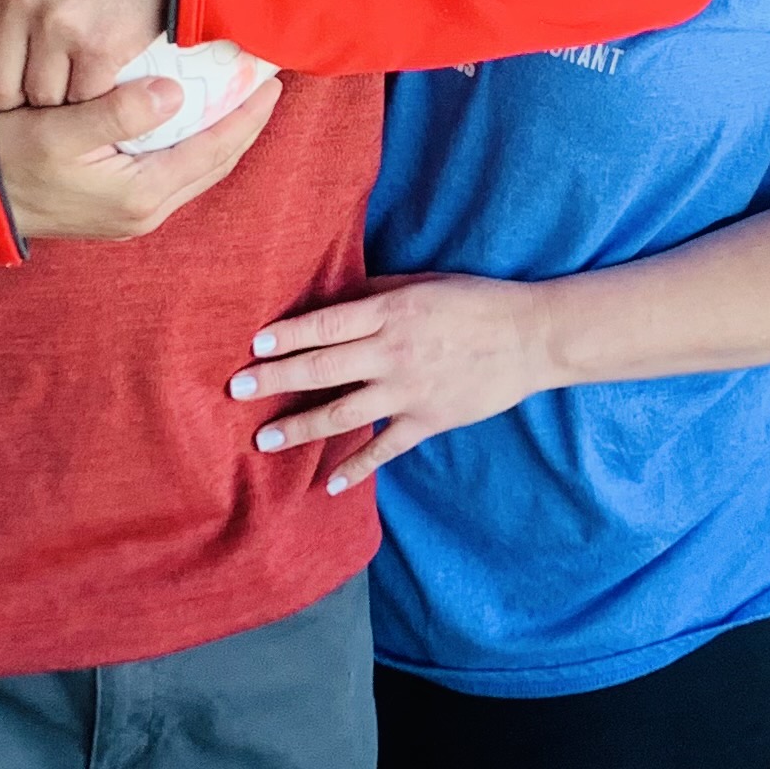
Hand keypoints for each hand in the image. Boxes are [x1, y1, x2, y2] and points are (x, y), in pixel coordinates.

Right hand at [0, 73, 280, 240]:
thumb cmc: (8, 158)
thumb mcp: (59, 130)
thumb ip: (118, 112)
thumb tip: (176, 93)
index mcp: (141, 194)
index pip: (215, 151)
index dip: (247, 115)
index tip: (271, 80)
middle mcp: (145, 211)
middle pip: (216, 164)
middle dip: (244, 124)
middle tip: (266, 83)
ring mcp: (132, 213)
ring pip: (197, 170)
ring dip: (222, 135)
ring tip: (239, 96)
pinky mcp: (118, 207)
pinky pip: (174, 172)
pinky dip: (194, 144)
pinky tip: (194, 117)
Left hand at [228, 273, 551, 492]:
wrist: (532, 336)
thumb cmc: (475, 301)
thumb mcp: (422, 284)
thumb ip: (376, 295)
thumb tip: (330, 300)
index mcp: (390, 313)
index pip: (325, 325)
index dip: (287, 336)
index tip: (253, 345)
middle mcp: (393, 353)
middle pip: (322, 369)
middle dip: (276, 380)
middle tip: (237, 390)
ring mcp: (409, 391)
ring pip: (343, 413)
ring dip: (301, 428)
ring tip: (264, 439)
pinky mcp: (428, 420)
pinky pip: (385, 448)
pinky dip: (357, 467)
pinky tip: (329, 484)